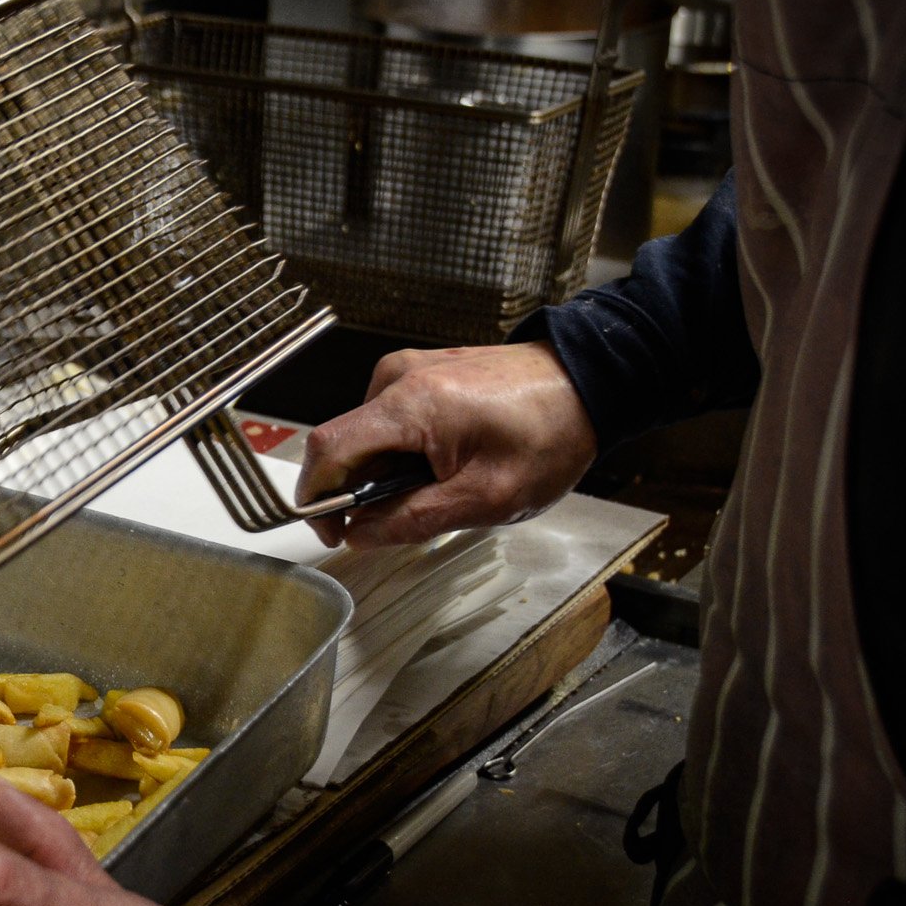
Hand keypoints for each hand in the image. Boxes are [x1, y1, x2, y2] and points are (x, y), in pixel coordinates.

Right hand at [296, 341, 596, 547]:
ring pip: (367, 436)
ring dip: (384, 473)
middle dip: (360, 491)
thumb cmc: (549, 434)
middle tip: (404, 519)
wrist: (589, 382)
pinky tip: (443, 464)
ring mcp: (409, 370)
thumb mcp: (486, 498)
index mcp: (409, 406)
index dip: (317, 498)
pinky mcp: (423, 371)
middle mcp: (398, 378)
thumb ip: (414, 520)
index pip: (327, 450)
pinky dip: (401, 451)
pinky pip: (389, 420)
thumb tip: (359, 535)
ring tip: (439, 488)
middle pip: (345, 445)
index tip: (333, 531)